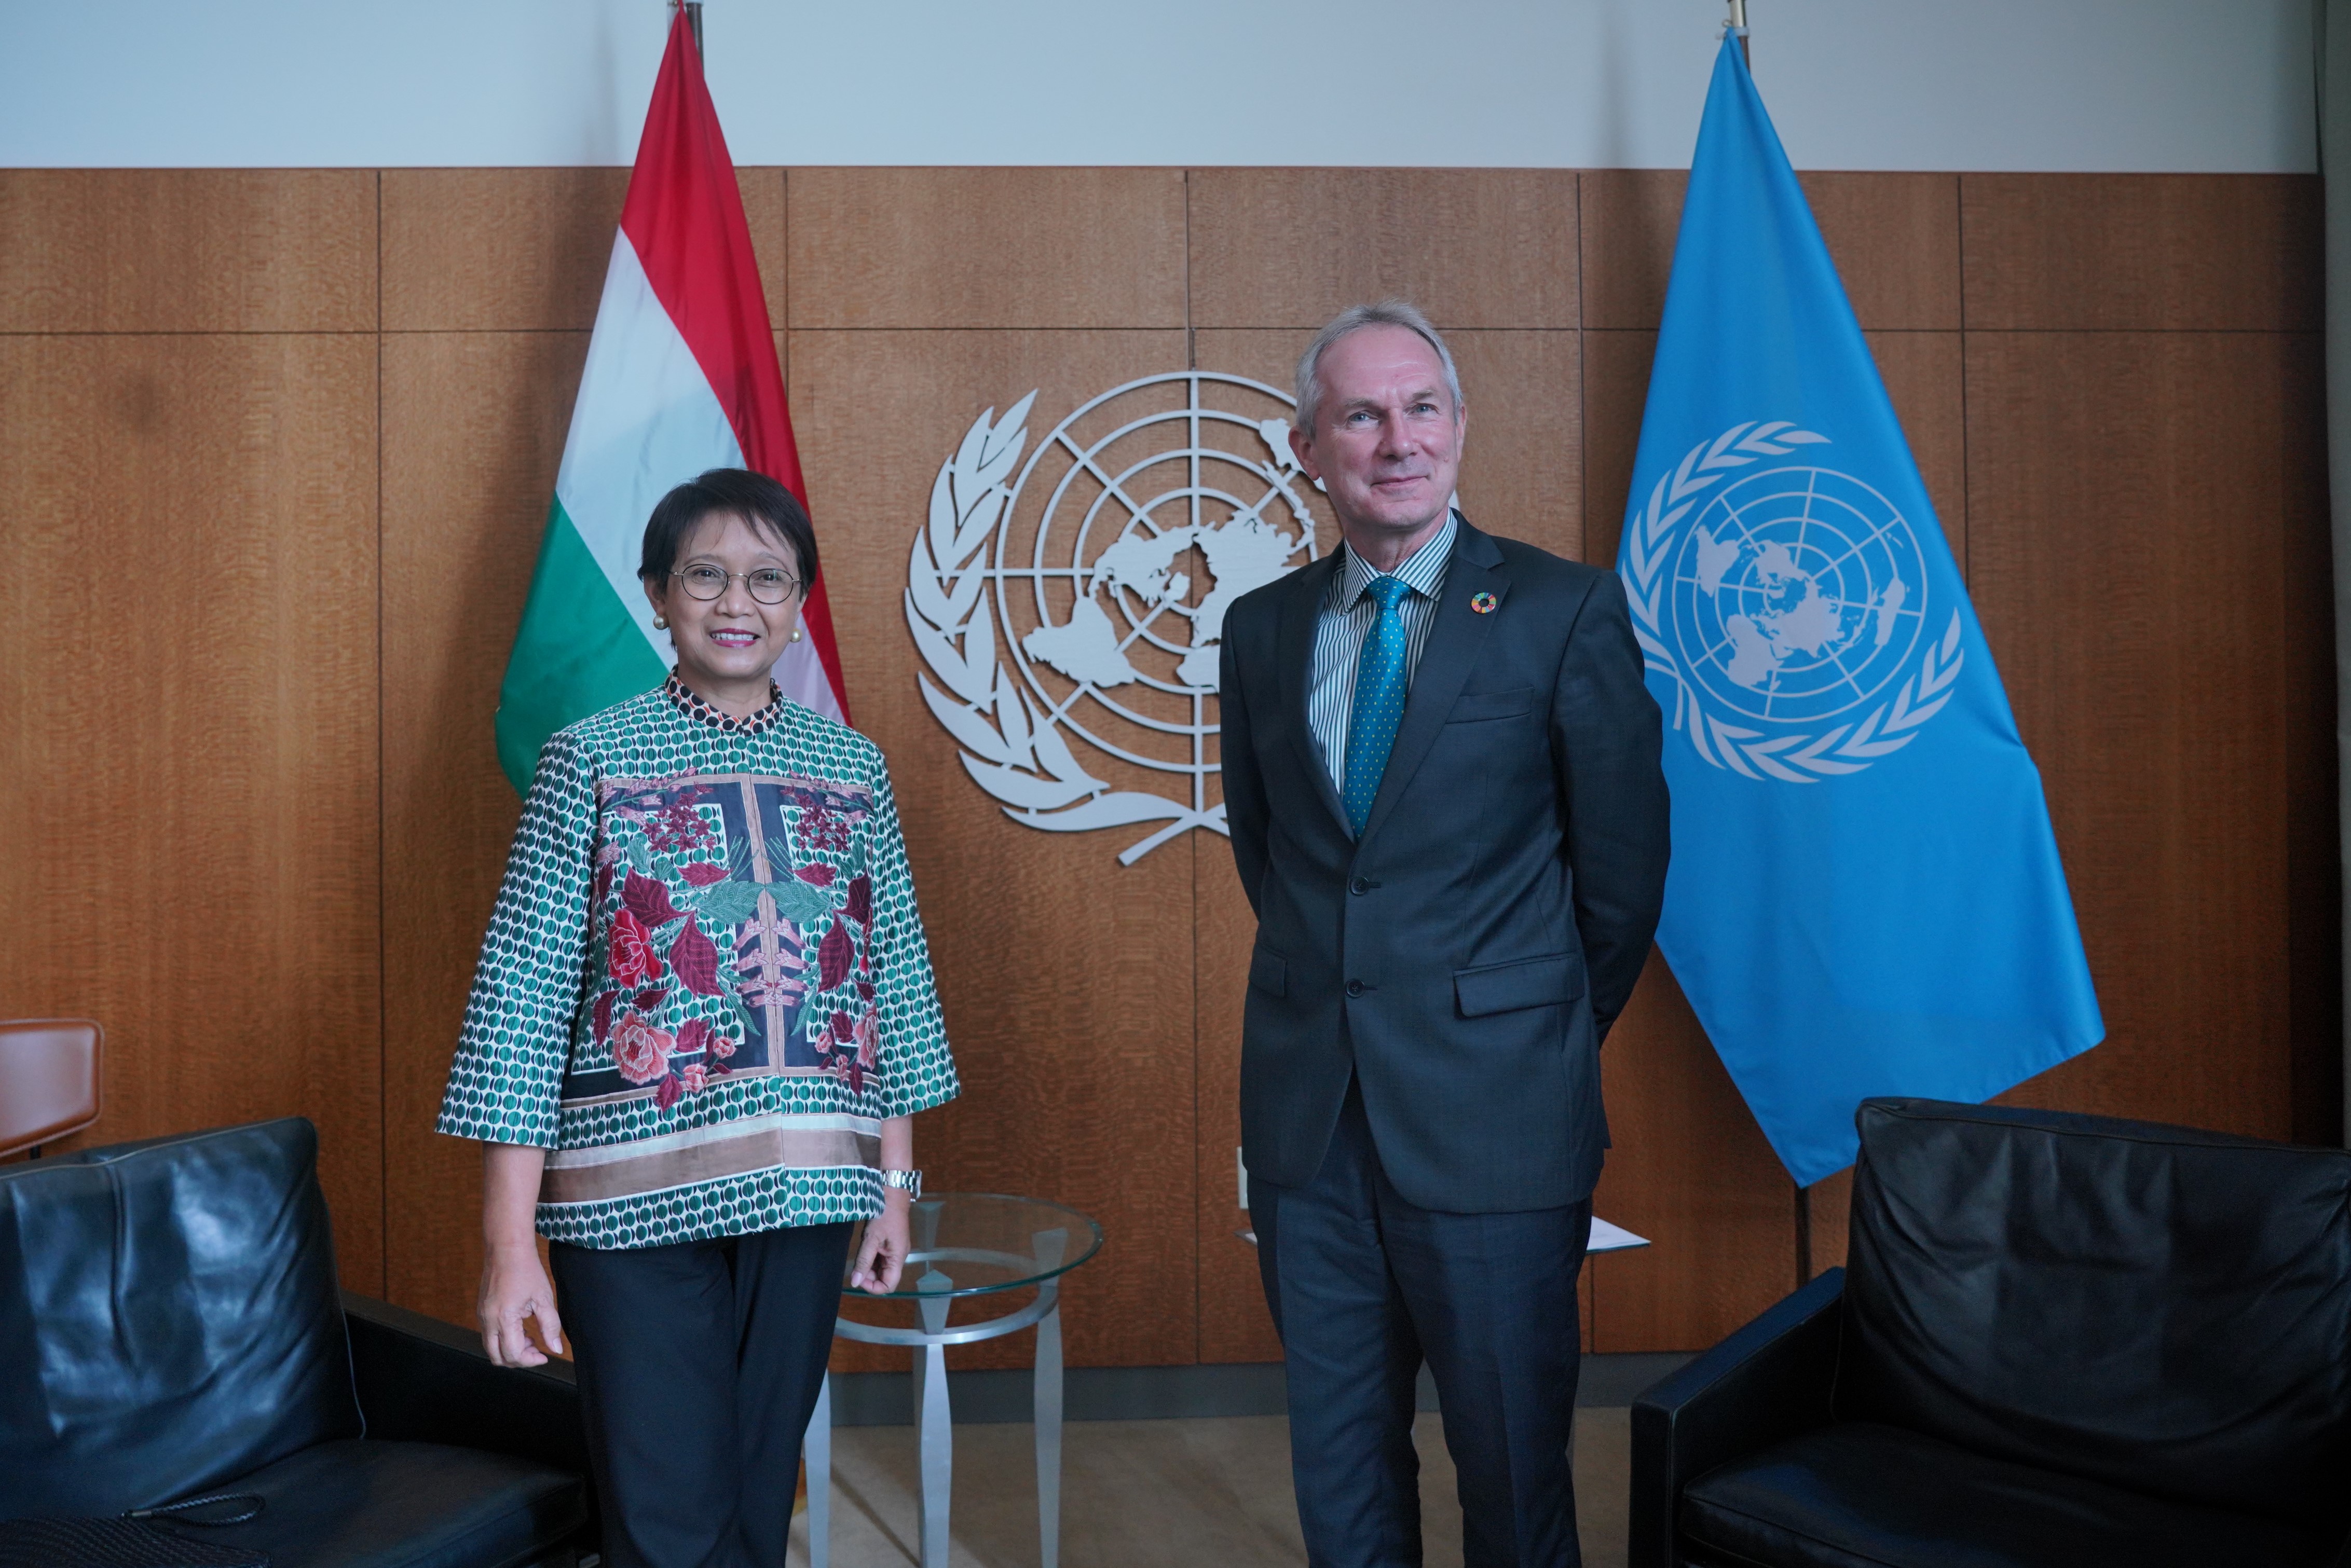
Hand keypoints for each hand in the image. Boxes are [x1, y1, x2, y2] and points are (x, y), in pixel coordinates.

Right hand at [478, 1240, 564, 1365]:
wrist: (507, 1248)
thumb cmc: (526, 1269)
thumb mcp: (544, 1298)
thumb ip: (550, 1326)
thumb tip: (556, 1348)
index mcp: (504, 1319)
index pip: (513, 1354)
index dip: (531, 1360)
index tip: (545, 1355)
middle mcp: (488, 1321)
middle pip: (498, 1358)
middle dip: (519, 1359)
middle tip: (537, 1349)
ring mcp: (482, 1316)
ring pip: (491, 1348)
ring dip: (510, 1349)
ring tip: (531, 1336)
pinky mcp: (482, 1311)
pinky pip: (489, 1335)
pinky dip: (504, 1339)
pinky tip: (521, 1328)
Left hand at [849, 1191, 911, 1293]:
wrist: (892, 1194)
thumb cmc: (884, 1214)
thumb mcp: (871, 1239)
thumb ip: (863, 1261)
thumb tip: (855, 1282)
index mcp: (898, 1257)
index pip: (889, 1285)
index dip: (873, 1287)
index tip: (859, 1278)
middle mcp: (899, 1257)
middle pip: (885, 1278)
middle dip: (869, 1276)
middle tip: (857, 1265)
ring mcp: (895, 1251)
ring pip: (881, 1269)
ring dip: (869, 1267)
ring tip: (861, 1254)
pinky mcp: (890, 1245)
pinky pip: (881, 1259)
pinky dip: (871, 1258)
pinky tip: (866, 1249)